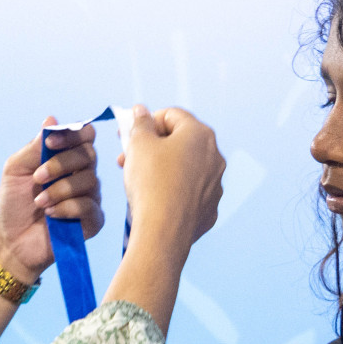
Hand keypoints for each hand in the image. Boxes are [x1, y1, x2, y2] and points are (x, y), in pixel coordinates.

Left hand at [0, 116, 104, 279]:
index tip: (49, 144)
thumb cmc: (13, 203)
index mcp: (67, 158)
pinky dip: (67, 208)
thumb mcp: (16, 169)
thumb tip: (51, 119)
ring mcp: (90, 197)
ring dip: (60, 189)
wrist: (11, 240)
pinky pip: (89, 206)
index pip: (85, 136)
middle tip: (37, 178)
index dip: (71, 135)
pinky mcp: (93, 220)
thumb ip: (35, 147)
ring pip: (89, 181)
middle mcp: (82, 174)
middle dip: (61, 164)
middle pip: (88, 155)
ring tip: (40, 202)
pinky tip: (51, 214)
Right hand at [119, 104, 223, 261]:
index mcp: (200, 134)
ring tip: (137, 180)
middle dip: (151, 146)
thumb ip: (140, 123)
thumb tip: (141, 111)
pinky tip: (154, 200)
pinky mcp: (210, 208)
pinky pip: (188, 193)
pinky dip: (172, 191)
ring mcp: (215, 184)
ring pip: (185, 168)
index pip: (171, 115)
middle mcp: (215, 156)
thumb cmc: (151, 183)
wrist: (163, 232)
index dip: (145, 121)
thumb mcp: (138, 144)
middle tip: (127, 157)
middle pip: (179, 142)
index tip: (127, 134)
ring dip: (161, 168)